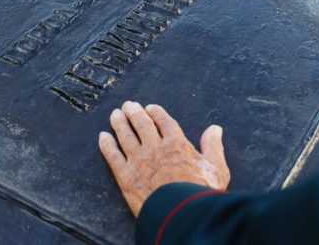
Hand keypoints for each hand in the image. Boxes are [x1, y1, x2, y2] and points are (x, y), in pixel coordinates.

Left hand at [98, 101, 230, 216]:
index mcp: (177, 144)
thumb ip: (213, 146)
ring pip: (125, 136)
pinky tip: (102, 136)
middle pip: (142, 125)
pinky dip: (106, 145)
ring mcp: (138, 161)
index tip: (150, 107)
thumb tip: (215, 129)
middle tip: (128, 105)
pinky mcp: (125, 176)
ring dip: (119, 123)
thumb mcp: (216, 167)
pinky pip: (112, 156)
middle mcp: (155, 148)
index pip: (164, 122)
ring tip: (115, 114)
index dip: (157, 113)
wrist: (181, 213)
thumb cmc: (201, 191)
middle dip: (134, 113)